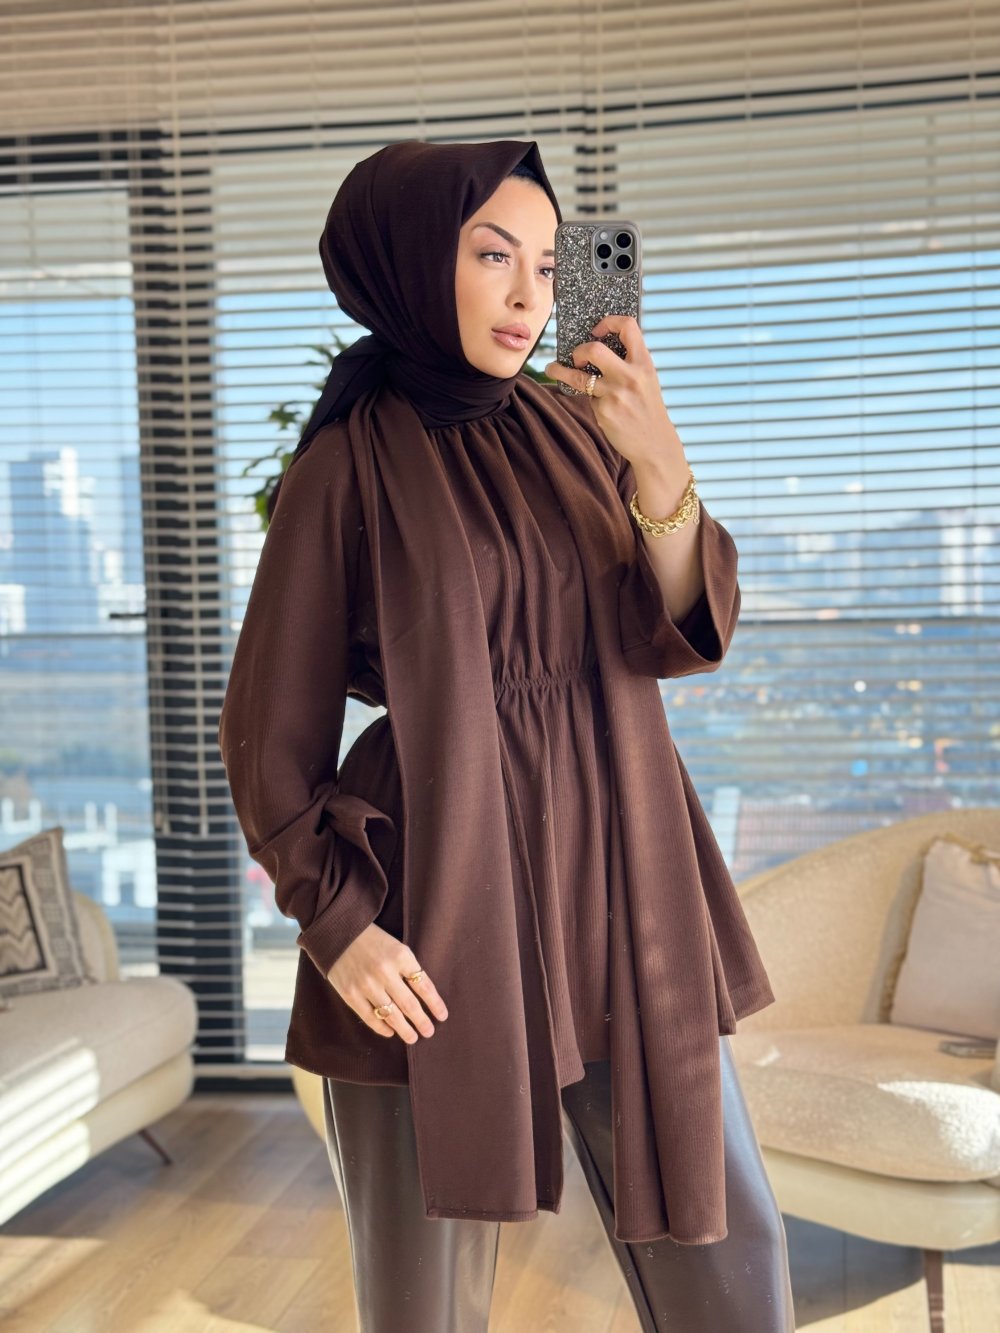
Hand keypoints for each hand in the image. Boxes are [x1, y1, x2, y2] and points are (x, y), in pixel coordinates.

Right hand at [325, 921, 448, 1044]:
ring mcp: (366, 984)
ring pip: (391, 1015)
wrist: (337, 933)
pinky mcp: (350, 994)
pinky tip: (390, 1031)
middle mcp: (384, 971)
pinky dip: (382, 1028)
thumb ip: (408, 968)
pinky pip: (370, 1017)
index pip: (423, 986)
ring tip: (413, 1038)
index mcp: (400, 956)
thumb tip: (423, 995)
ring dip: (405, 1030)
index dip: (435, 1004)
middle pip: (409, 1004)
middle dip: (422, 1021)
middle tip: (429, 1032)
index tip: (443, 1016)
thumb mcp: (396, 946)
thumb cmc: (372, 940)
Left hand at [544, 315, 680, 470]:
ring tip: (551, 369)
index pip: (628, 327)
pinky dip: (590, 400)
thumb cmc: (647, 408)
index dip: (608, 322)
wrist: (654, 443)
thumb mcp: (647, 379)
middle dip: (580, 351)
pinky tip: (601, 408)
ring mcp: (615, 395)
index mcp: (644, 363)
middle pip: (594, 350)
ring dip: (559, 371)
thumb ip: (629, 362)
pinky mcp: (604, 412)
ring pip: (578, 377)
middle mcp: (630, 376)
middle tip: (576, 358)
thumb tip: (597, 346)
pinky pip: (588, 399)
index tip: (596, 330)